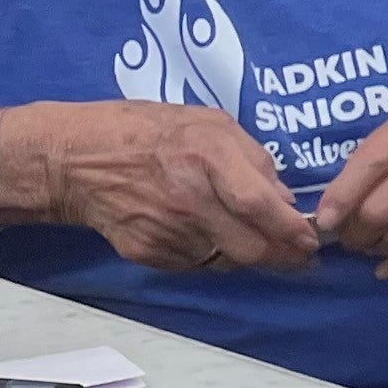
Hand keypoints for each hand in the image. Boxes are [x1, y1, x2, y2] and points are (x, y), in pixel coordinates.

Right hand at [8, 101, 314, 272]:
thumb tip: (284, 198)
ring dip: (246, 255)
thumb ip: (253, 158)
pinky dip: (211, 255)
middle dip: (281, 258)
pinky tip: (207, 234)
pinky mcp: (145, 251)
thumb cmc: (149, 131)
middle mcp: (188, 197)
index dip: (292, 231)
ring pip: (225, 260)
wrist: (74, 158)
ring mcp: (164, 229)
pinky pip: (195, 263)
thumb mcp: (210, 123)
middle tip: (298, 256)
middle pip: (249, 247)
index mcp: (207, 156)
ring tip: (251, 238)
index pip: (260, 206)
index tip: (313, 242)